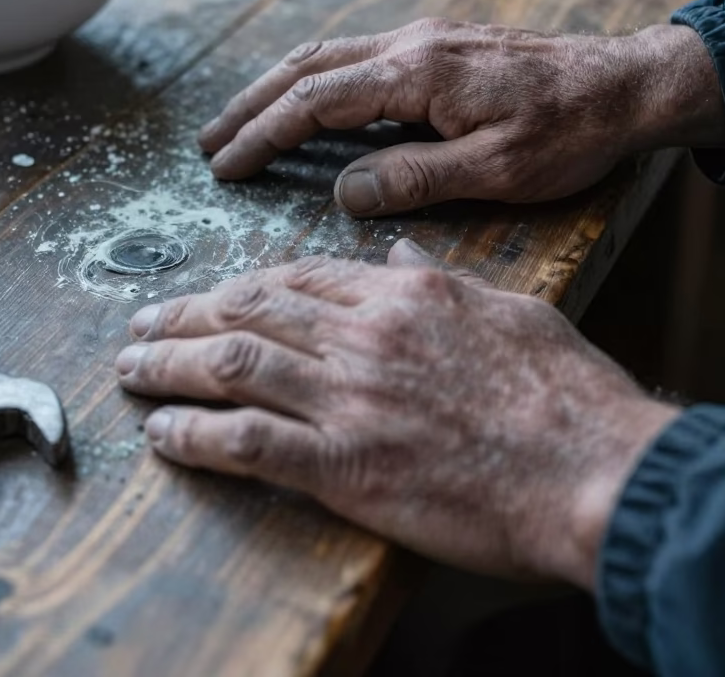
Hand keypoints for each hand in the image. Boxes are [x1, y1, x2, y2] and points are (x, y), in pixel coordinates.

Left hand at [115, 240, 678, 587]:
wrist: (594, 470)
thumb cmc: (561, 391)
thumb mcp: (504, 309)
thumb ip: (437, 278)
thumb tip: (394, 253)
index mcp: (396, 294)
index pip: (295, 277)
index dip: (239, 286)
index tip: (209, 297)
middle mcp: (359, 336)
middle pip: (247, 311)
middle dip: (183, 315)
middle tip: (141, 323)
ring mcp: (346, 399)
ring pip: (232, 365)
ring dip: (169, 366)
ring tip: (130, 368)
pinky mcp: (344, 466)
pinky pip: (249, 443)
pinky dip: (197, 436)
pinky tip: (163, 435)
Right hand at [199, 19, 724, 216]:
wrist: (627, 82)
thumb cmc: (570, 131)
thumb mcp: (497, 170)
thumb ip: (413, 178)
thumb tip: (342, 192)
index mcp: (416, 73)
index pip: (315, 100)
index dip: (263, 133)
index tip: (225, 164)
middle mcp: (408, 44)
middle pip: (305, 67)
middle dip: (250, 104)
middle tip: (208, 141)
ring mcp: (421, 39)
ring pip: (326, 55)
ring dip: (275, 88)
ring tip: (239, 121)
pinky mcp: (435, 47)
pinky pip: (355, 57)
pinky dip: (313, 80)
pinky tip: (306, 105)